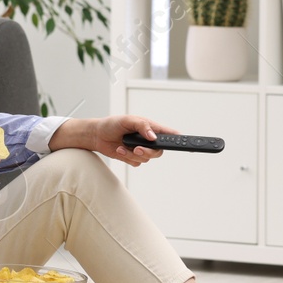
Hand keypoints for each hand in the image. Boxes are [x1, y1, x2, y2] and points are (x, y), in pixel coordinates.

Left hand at [53, 115, 178, 166]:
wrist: (98, 136)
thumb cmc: (112, 124)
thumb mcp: (128, 120)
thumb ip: (142, 126)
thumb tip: (153, 136)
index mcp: (150, 128)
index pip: (168, 134)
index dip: (178, 139)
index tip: (184, 144)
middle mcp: (148, 140)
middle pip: (158, 151)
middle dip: (147, 152)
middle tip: (136, 149)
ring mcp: (141, 149)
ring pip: (146, 158)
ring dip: (132, 154)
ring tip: (122, 145)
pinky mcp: (133, 157)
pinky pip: (136, 163)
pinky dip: (127, 158)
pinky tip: (120, 150)